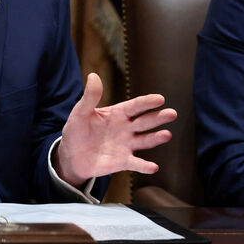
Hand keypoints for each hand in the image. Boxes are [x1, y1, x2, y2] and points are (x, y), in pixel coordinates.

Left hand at [56, 73, 175, 185]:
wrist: (72, 155)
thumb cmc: (77, 130)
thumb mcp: (81, 112)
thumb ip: (89, 96)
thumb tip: (93, 75)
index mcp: (118, 113)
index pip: (135, 106)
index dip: (147, 102)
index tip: (159, 99)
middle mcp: (126, 128)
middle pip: (145, 122)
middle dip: (158, 118)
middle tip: (172, 113)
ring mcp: (126, 145)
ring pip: (145, 141)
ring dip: (156, 138)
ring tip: (167, 135)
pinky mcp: (123, 161)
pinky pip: (135, 163)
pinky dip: (144, 166)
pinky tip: (153, 167)